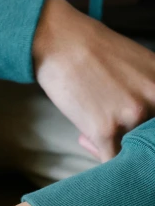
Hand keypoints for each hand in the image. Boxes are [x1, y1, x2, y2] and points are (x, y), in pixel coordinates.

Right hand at [34, 0, 154, 161]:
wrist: (60, 44)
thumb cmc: (91, 51)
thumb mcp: (137, 65)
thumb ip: (146, 91)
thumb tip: (140, 120)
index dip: (146, 130)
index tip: (134, 130)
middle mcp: (154, 100)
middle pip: (148, 138)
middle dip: (130, 138)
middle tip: (110, 128)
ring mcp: (130, 118)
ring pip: (129, 151)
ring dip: (111, 145)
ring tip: (91, 128)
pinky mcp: (104, 131)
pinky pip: (110, 160)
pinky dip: (99, 155)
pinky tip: (88, 142)